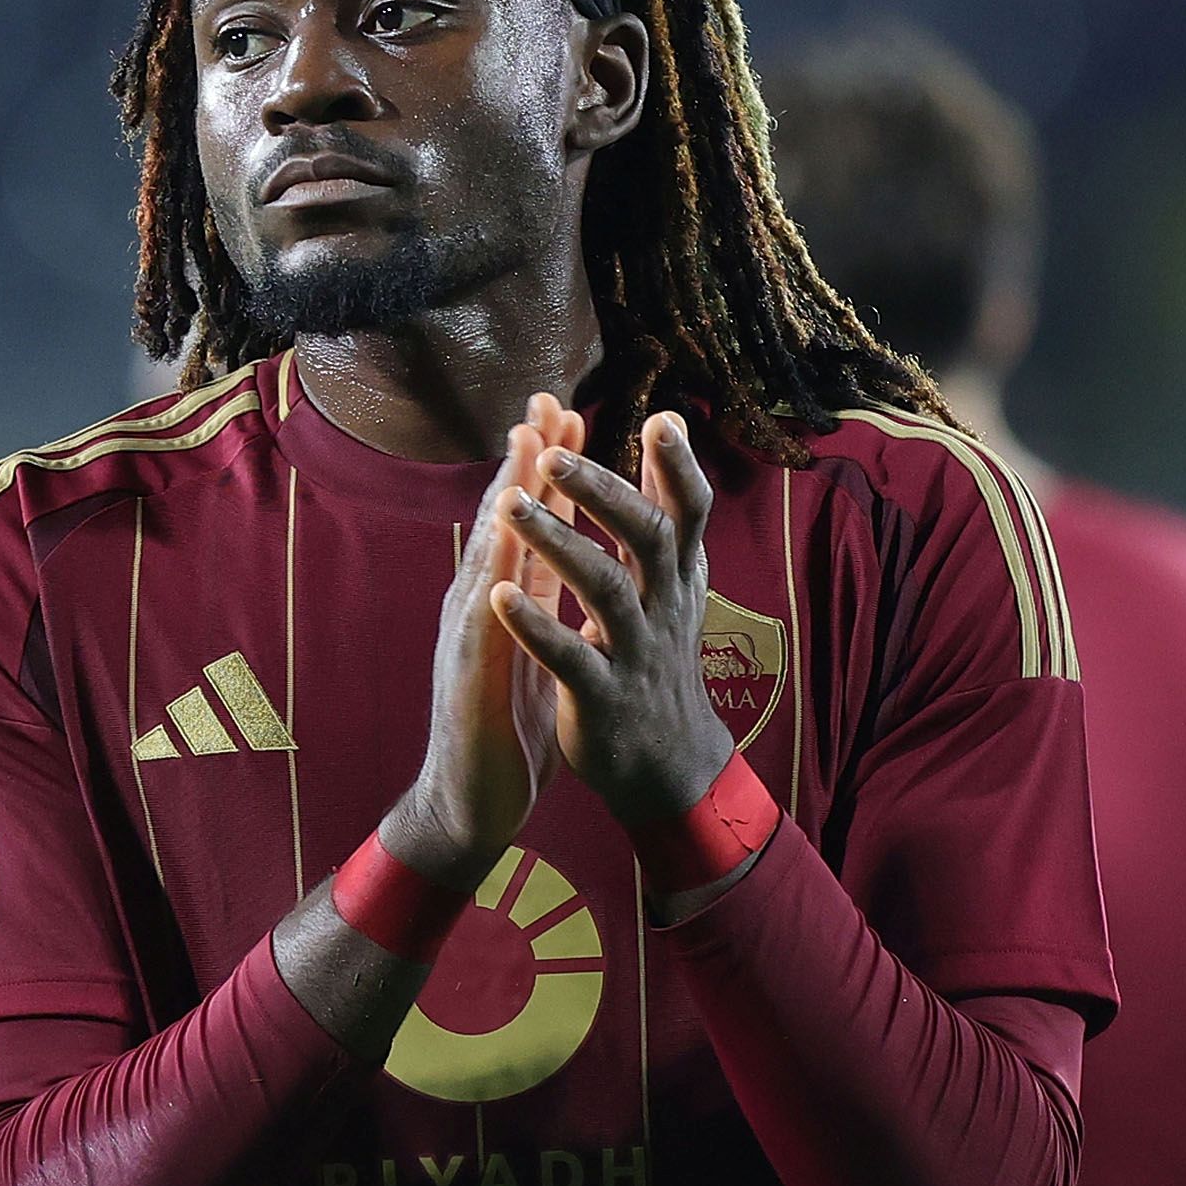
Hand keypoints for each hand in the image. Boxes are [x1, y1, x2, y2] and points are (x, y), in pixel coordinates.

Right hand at [382, 398, 586, 887]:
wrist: (473, 804)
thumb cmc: (508, 727)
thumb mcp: (538, 647)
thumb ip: (546, 597)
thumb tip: (565, 550)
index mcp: (508, 601)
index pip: (532, 522)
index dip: (549, 468)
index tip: (572, 412)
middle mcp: (481, 608)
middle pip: (505, 522)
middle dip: (525, 462)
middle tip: (546, 402)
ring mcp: (468, 640)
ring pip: (488, 560)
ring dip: (504, 507)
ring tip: (522, 455)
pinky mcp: (467, 682)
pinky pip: (480, 631)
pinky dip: (490, 592)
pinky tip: (498, 561)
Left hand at [487, 410, 737, 825]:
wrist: (668, 765)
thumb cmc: (659, 657)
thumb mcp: (673, 581)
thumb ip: (663, 506)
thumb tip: (669, 422)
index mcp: (677, 577)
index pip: (688, 511)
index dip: (679, 467)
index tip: (658, 419)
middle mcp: (664, 608)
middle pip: (648, 537)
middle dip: (603, 492)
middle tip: (554, 454)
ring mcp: (635, 654)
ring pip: (605, 590)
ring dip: (558, 544)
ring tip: (512, 505)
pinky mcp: (603, 699)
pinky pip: (571, 659)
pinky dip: (534, 627)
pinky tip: (497, 596)